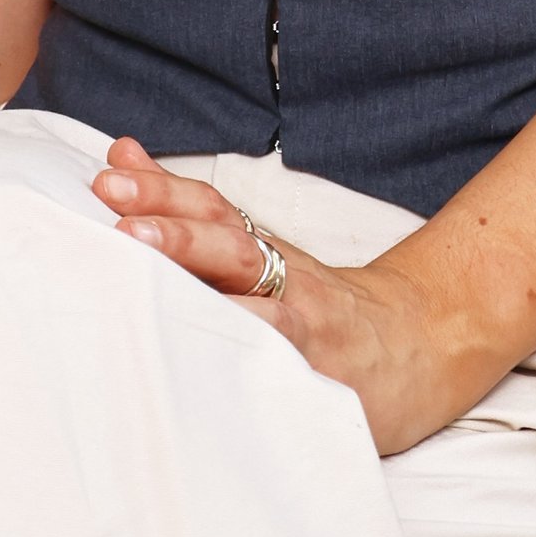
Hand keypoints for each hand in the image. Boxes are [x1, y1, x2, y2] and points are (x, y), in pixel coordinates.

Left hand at [88, 136, 454, 454]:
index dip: (163, 191)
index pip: (213, 208)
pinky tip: (215, 372)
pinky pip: (289, 377)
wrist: (426, 341)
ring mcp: (309, 333)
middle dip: (178, 234)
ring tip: (161, 294)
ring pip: (261, 312)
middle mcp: (287, 282)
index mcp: (264, 250)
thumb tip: (119, 152)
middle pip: (232, 248)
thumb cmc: (320, 302)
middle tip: (122, 226)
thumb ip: (188, 208)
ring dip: (214, 302)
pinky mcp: (326, 384)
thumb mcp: (260, 249)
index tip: (109, 175)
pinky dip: (256, 371)